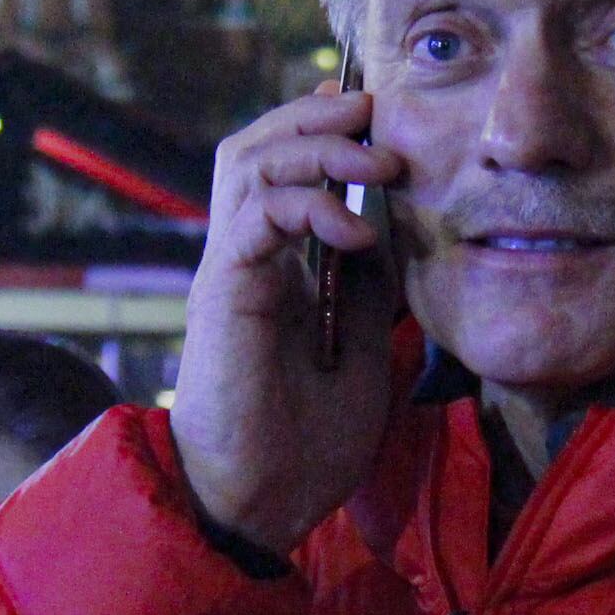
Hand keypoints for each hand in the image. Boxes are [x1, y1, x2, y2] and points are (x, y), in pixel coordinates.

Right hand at [170, 87, 404, 556]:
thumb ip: (366, 287)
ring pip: (248, 163)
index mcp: (272, 265)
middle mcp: (244, 256)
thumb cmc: (307, 440)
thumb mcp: (361, 346)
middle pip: (255, 147)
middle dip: (315, 119)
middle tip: (376, 113)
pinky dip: (310, 207)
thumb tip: (389, 229)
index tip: (374, 111)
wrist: (261, 503)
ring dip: (316, 147)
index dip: (320, 129)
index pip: (281, 169)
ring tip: (377, 160)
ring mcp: (230, 269)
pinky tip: (358, 231)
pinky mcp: (225, 292)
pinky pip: (256, 217)